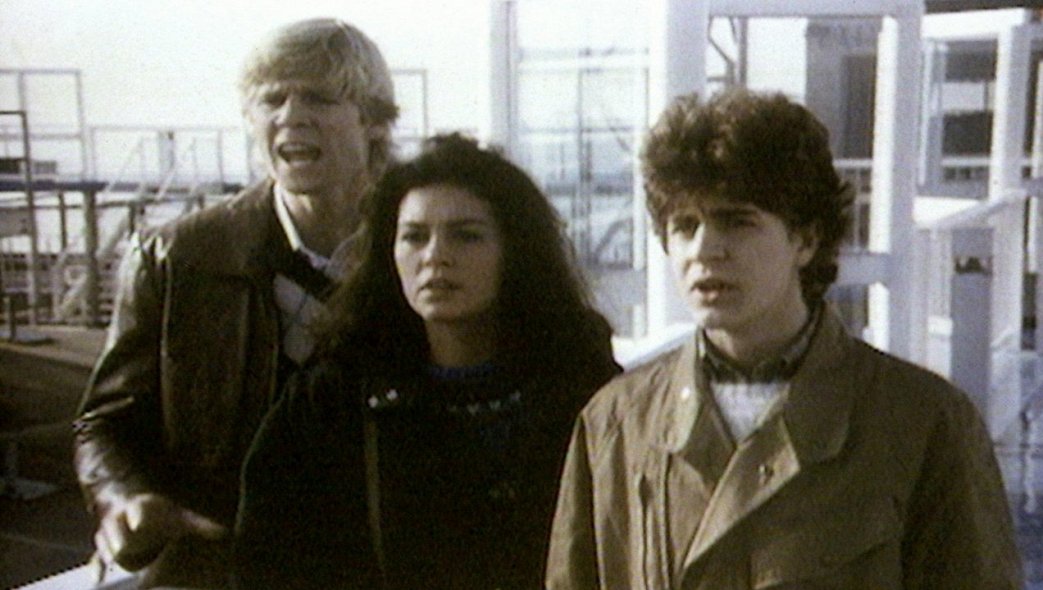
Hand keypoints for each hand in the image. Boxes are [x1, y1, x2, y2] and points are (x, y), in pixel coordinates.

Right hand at [93, 493, 226, 571]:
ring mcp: (109, 531)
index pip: (138, 510)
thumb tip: (224, 532)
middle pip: (114, 526)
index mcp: (141, 506)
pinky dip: (97, 565)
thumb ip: (199, 525)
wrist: (135, 509)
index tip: (139, 523)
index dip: (137, 515)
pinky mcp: (103, 545)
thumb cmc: (160, 515)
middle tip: (121, 550)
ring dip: (105, 552)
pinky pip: (97, 555)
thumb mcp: (179, 517)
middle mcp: (121, 517)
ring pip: (103, 540)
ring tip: (109, 565)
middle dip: (117, 536)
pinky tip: (98, 578)